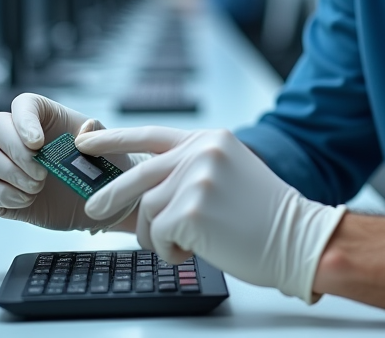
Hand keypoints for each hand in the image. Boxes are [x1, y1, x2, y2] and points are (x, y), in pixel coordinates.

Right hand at [0, 93, 141, 231]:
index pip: (23, 104)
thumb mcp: (111, 147)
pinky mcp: (0, 192)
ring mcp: (7, 164)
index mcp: (46, 118)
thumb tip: (84, 130)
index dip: (23, 120)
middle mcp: (20, 137)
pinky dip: (1, 195)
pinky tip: (26, 201)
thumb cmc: (107, 168)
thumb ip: (98, 134)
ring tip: (37, 188)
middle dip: (15, 151)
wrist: (104, 205)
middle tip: (41, 173)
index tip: (38, 143)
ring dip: (9, 174)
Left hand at [77, 127, 345, 302]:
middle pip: (138, 174)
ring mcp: (195, 179)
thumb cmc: (265, 216)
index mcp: (209, 140)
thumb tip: (145, 184)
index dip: (114, 138)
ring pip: (146, 210)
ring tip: (183, 245)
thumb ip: (189, 169)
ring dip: (156, 235)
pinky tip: (195, 251)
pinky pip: (158, 235)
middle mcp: (201, 152)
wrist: (298, 239)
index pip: (151, 133)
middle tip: (94, 211)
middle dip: (111, 195)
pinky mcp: (190, 211)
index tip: (86, 140)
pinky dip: (169, 250)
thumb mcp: (227, 173)